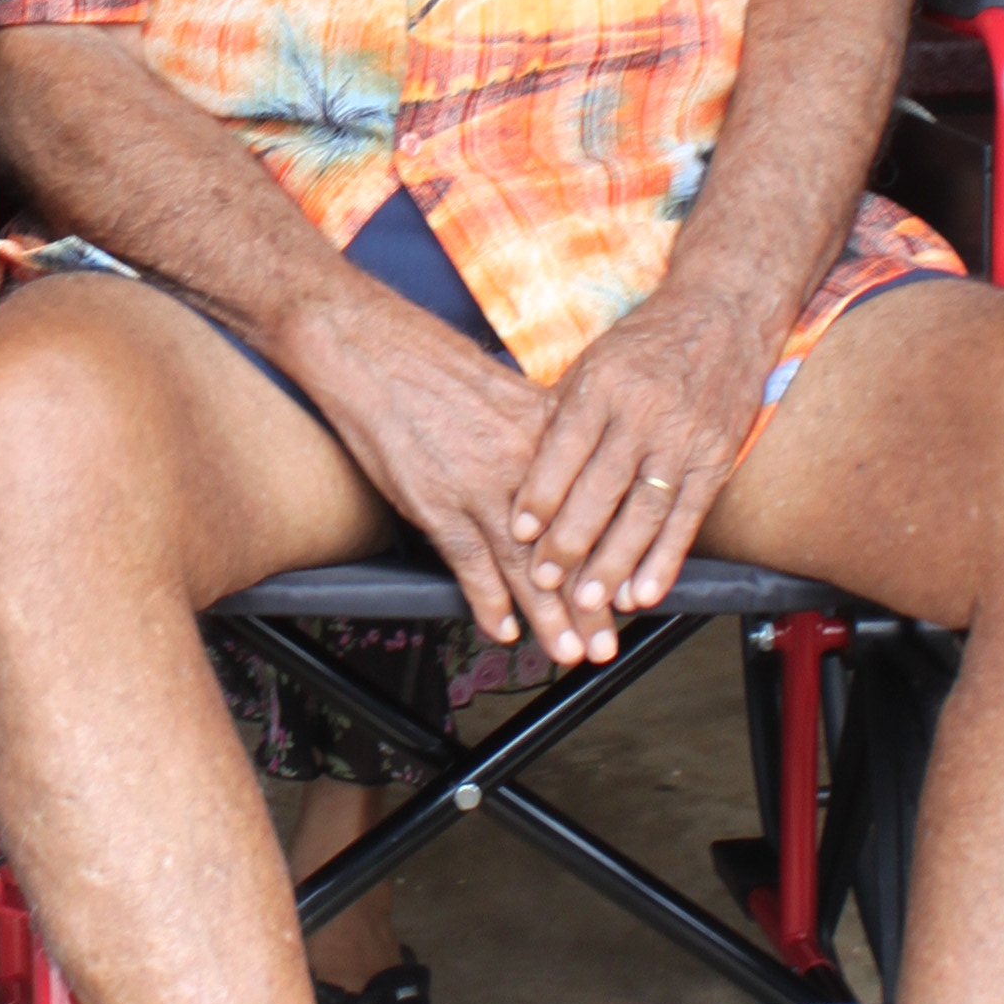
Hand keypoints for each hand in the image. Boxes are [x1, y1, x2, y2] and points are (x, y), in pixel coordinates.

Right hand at [279, 290, 586, 662]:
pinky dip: (486, 601)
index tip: (628, 592)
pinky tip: (501, 629)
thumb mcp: (510, 392)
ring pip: (525, 565)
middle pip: (567, 547)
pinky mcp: (437, 502)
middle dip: (589, 602)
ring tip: (568, 652)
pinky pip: (470, 564)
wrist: (375, 352)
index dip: (612, 557)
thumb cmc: (439, 367)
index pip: (592, 509)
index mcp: (549, 433)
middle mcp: (524, 464)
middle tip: (609, 643)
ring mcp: (481, 487)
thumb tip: (575, 465)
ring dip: (547, 616)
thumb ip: (545, 433)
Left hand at [504, 282, 779, 647]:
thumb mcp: (595, 363)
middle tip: (544, 580)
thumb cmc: (646, 344)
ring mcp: (684, 439)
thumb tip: (522, 475)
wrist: (723, 313)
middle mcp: (643, 413)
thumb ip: (564, 415)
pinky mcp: (717, 460)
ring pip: (644, 510)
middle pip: (601, 487)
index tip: (518, 533)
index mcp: (603, 385)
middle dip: (570, 540)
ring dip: (615, 561)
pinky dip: (665, 559)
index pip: (564, 448)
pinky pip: (687, 517)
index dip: (540, 495)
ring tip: (589, 600)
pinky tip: (642, 591)